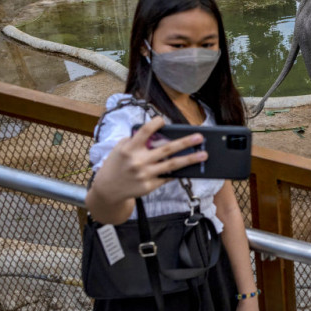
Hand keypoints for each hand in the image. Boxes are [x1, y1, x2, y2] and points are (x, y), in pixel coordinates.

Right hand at [88, 117, 207, 214]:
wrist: (108, 190)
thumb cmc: (116, 165)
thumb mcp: (120, 149)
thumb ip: (136, 141)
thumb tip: (158, 135)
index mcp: (129, 149)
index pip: (144, 132)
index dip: (154, 124)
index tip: (163, 120)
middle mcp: (138, 161)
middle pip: (166, 149)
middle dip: (185, 142)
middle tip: (199, 137)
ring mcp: (145, 174)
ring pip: (172, 165)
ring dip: (190, 159)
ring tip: (203, 155)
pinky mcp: (150, 185)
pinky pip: (167, 177)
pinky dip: (178, 171)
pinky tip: (190, 167)